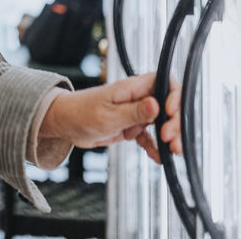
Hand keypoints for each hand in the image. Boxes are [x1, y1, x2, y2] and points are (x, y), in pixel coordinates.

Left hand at [40, 72, 181, 163]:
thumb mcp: (108, 115)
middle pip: (168, 105)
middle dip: (175, 123)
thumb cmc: (80, 112)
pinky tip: (158, 157)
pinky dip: (155, 147)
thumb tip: (156, 105)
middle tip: (171, 140)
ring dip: (169, 137)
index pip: (164, 83)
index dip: (174, 97)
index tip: (171, 114)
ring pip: (162, 123)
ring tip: (172, 151)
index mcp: (133, 88)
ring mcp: (135, 113)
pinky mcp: (131, 126)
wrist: (65, 124)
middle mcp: (137, 98)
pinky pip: (149, 136)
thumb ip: (133, 112)